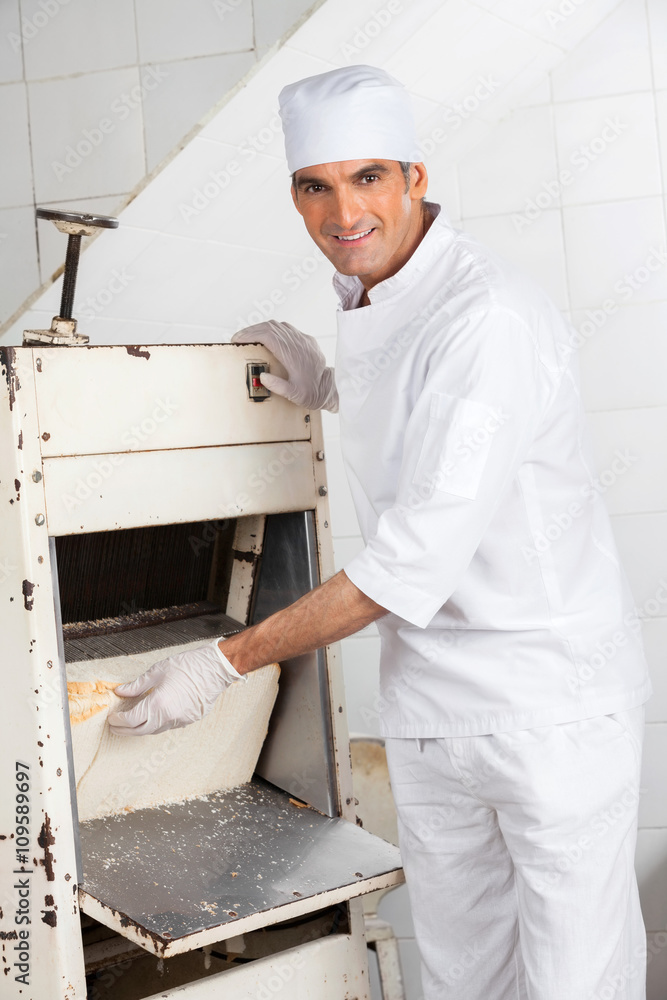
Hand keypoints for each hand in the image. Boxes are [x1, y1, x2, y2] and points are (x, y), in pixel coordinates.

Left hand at [107, 639, 244, 736]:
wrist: (216, 669)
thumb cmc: (188, 666)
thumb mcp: (158, 671)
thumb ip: (137, 685)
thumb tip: (121, 692)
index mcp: (158, 703)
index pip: (131, 720)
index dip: (119, 720)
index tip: (112, 717)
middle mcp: (168, 716)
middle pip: (140, 731)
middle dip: (125, 730)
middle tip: (115, 726)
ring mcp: (180, 721)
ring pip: (154, 730)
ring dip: (140, 728)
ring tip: (132, 722)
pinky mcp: (189, 720)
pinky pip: (168, 726)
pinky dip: (156, 724)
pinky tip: (153, 716)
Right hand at [232, 320, 337, 411]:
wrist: (330, 387)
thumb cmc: (312, 392)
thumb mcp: (294, 394)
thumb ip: (277, 386)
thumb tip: (262, 377)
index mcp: (293, 355)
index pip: (268, 336)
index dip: (251, 335)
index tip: (238, 339)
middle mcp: (298, 343)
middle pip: (270, 327)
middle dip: (252, 330)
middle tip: (239, 338)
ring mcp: (302, 339)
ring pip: (278, 325)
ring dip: (262, 328)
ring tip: (250, 337)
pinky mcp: (306, 339)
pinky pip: (287, 328)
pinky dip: (273, 330)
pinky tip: (266, 338)